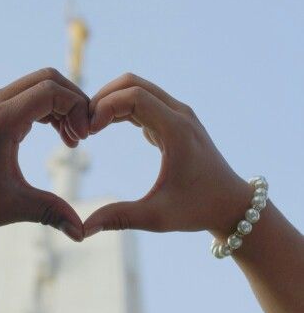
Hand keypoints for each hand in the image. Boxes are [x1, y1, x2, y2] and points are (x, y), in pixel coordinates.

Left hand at [0, 69, 88, 241]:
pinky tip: (50, 135)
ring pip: (34, 85)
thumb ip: (50, 212)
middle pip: (47, 79)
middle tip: (81, 136)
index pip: (51, 90)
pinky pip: (21, 97)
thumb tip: (81, 232)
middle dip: (72, 102)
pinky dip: (42, 109)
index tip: (85, 137)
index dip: (77, 108)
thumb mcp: (8, 207)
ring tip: (70, 139)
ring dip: (58, 105)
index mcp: (1, 120)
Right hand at [84, 73, 252, 237]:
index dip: (104, 108)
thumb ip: (118, 218)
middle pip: (132, 83)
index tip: (88, 133)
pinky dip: (121, 108)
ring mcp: (179, 114)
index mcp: (176, 130)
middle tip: (83, 125)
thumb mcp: (157, 217)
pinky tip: (105, 128)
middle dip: (102, 98)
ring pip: (137, 88)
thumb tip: (81, 229)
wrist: (232, 205)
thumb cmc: (198, 210)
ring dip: (110, 101)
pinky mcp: (175, 120)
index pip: (134, 96)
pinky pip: (143, 101)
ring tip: (90, 127)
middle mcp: (179, 114)